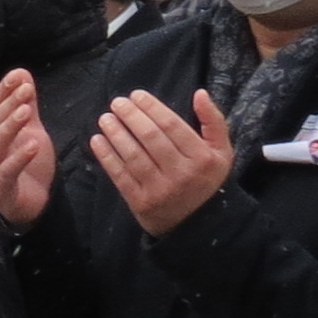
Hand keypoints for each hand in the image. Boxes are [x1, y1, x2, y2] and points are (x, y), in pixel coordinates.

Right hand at [0, 67, 52, 225]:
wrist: (32, 205)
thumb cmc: (28, 165)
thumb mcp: (31, 130)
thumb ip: (26, 104)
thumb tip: (22, 72)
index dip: (2, 91)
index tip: (18, 76)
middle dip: (7, 104)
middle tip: (25, 90)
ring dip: (9, 126)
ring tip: (26, 112)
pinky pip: (6, 171)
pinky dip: (19, 158)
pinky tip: (33, 145)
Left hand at [94, 89, 235, 239]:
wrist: (198, 224)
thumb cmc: (205, 179)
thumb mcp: (221, 152)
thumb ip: (214, 122)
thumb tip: (200, 93)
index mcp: (201, 158)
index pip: (172, 126)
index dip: (151, 107)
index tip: (136, 95)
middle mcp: (181, 173)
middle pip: (150, 137)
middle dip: (131, 116)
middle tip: (117, 102)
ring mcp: (160, 189)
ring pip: (133, 155)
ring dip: (116, 134)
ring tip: (105, 118)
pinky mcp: (141, 202)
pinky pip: (120, 176)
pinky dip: (106, 157)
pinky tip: (97, 140)